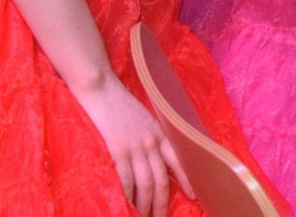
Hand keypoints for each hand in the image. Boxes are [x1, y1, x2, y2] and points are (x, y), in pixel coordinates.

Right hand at [70, 77, 190, 216]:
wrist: (102, 92)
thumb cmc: (120, 105)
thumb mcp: (144, 119)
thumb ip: (151, 137)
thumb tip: (153, 157)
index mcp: (160, 133)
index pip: (179, 161)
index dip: (187, 179)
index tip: (193, 195)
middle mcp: (152, 142)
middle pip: (161, 178)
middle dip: (162, 201)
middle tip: (160, 216)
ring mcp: (135, 147)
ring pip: (145, 182)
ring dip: (145, 202)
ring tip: (144, 215)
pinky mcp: (118, 150)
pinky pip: (126, 179)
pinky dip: (128, 194)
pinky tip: (126, 204)